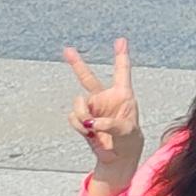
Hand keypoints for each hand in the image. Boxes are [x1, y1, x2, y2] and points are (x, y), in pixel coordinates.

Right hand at [60, 38, 142, 192]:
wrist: (118, 156)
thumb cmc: (128, 139)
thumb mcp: (126, 131)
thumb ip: (111, 124)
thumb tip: (93, 122)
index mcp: (123, 95)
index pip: (121, 72)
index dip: (120, 55)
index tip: (120, 40)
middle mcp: (105, 98)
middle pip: (87, 78)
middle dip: (76, 64)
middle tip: (66, 49)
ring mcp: (92, 108)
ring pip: (78, 103)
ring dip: (82, 115)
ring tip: (92, 127)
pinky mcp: (83, 119)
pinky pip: (73, 117)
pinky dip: (78, 125)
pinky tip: (89, 132)